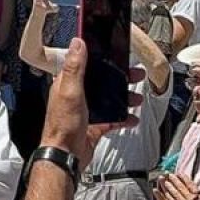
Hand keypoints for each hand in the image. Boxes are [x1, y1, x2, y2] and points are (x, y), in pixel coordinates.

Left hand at [40, 38, 142, 169]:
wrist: (66, 156)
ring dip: (124, 98)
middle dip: (119, 77)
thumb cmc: (63, 126)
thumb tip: (77, 43)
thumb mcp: (70, 91)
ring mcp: (85, 111)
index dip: (98, 57)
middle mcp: (76, 96)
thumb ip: (74, 67)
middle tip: (135, 74)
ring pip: (108, 100)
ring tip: (136, 97)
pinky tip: (132, 118)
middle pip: (101, 81)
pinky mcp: (93, 126)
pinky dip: (123, 118)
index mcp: (67, 84)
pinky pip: (112, 119)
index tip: (113, 51)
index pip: (83, 64)